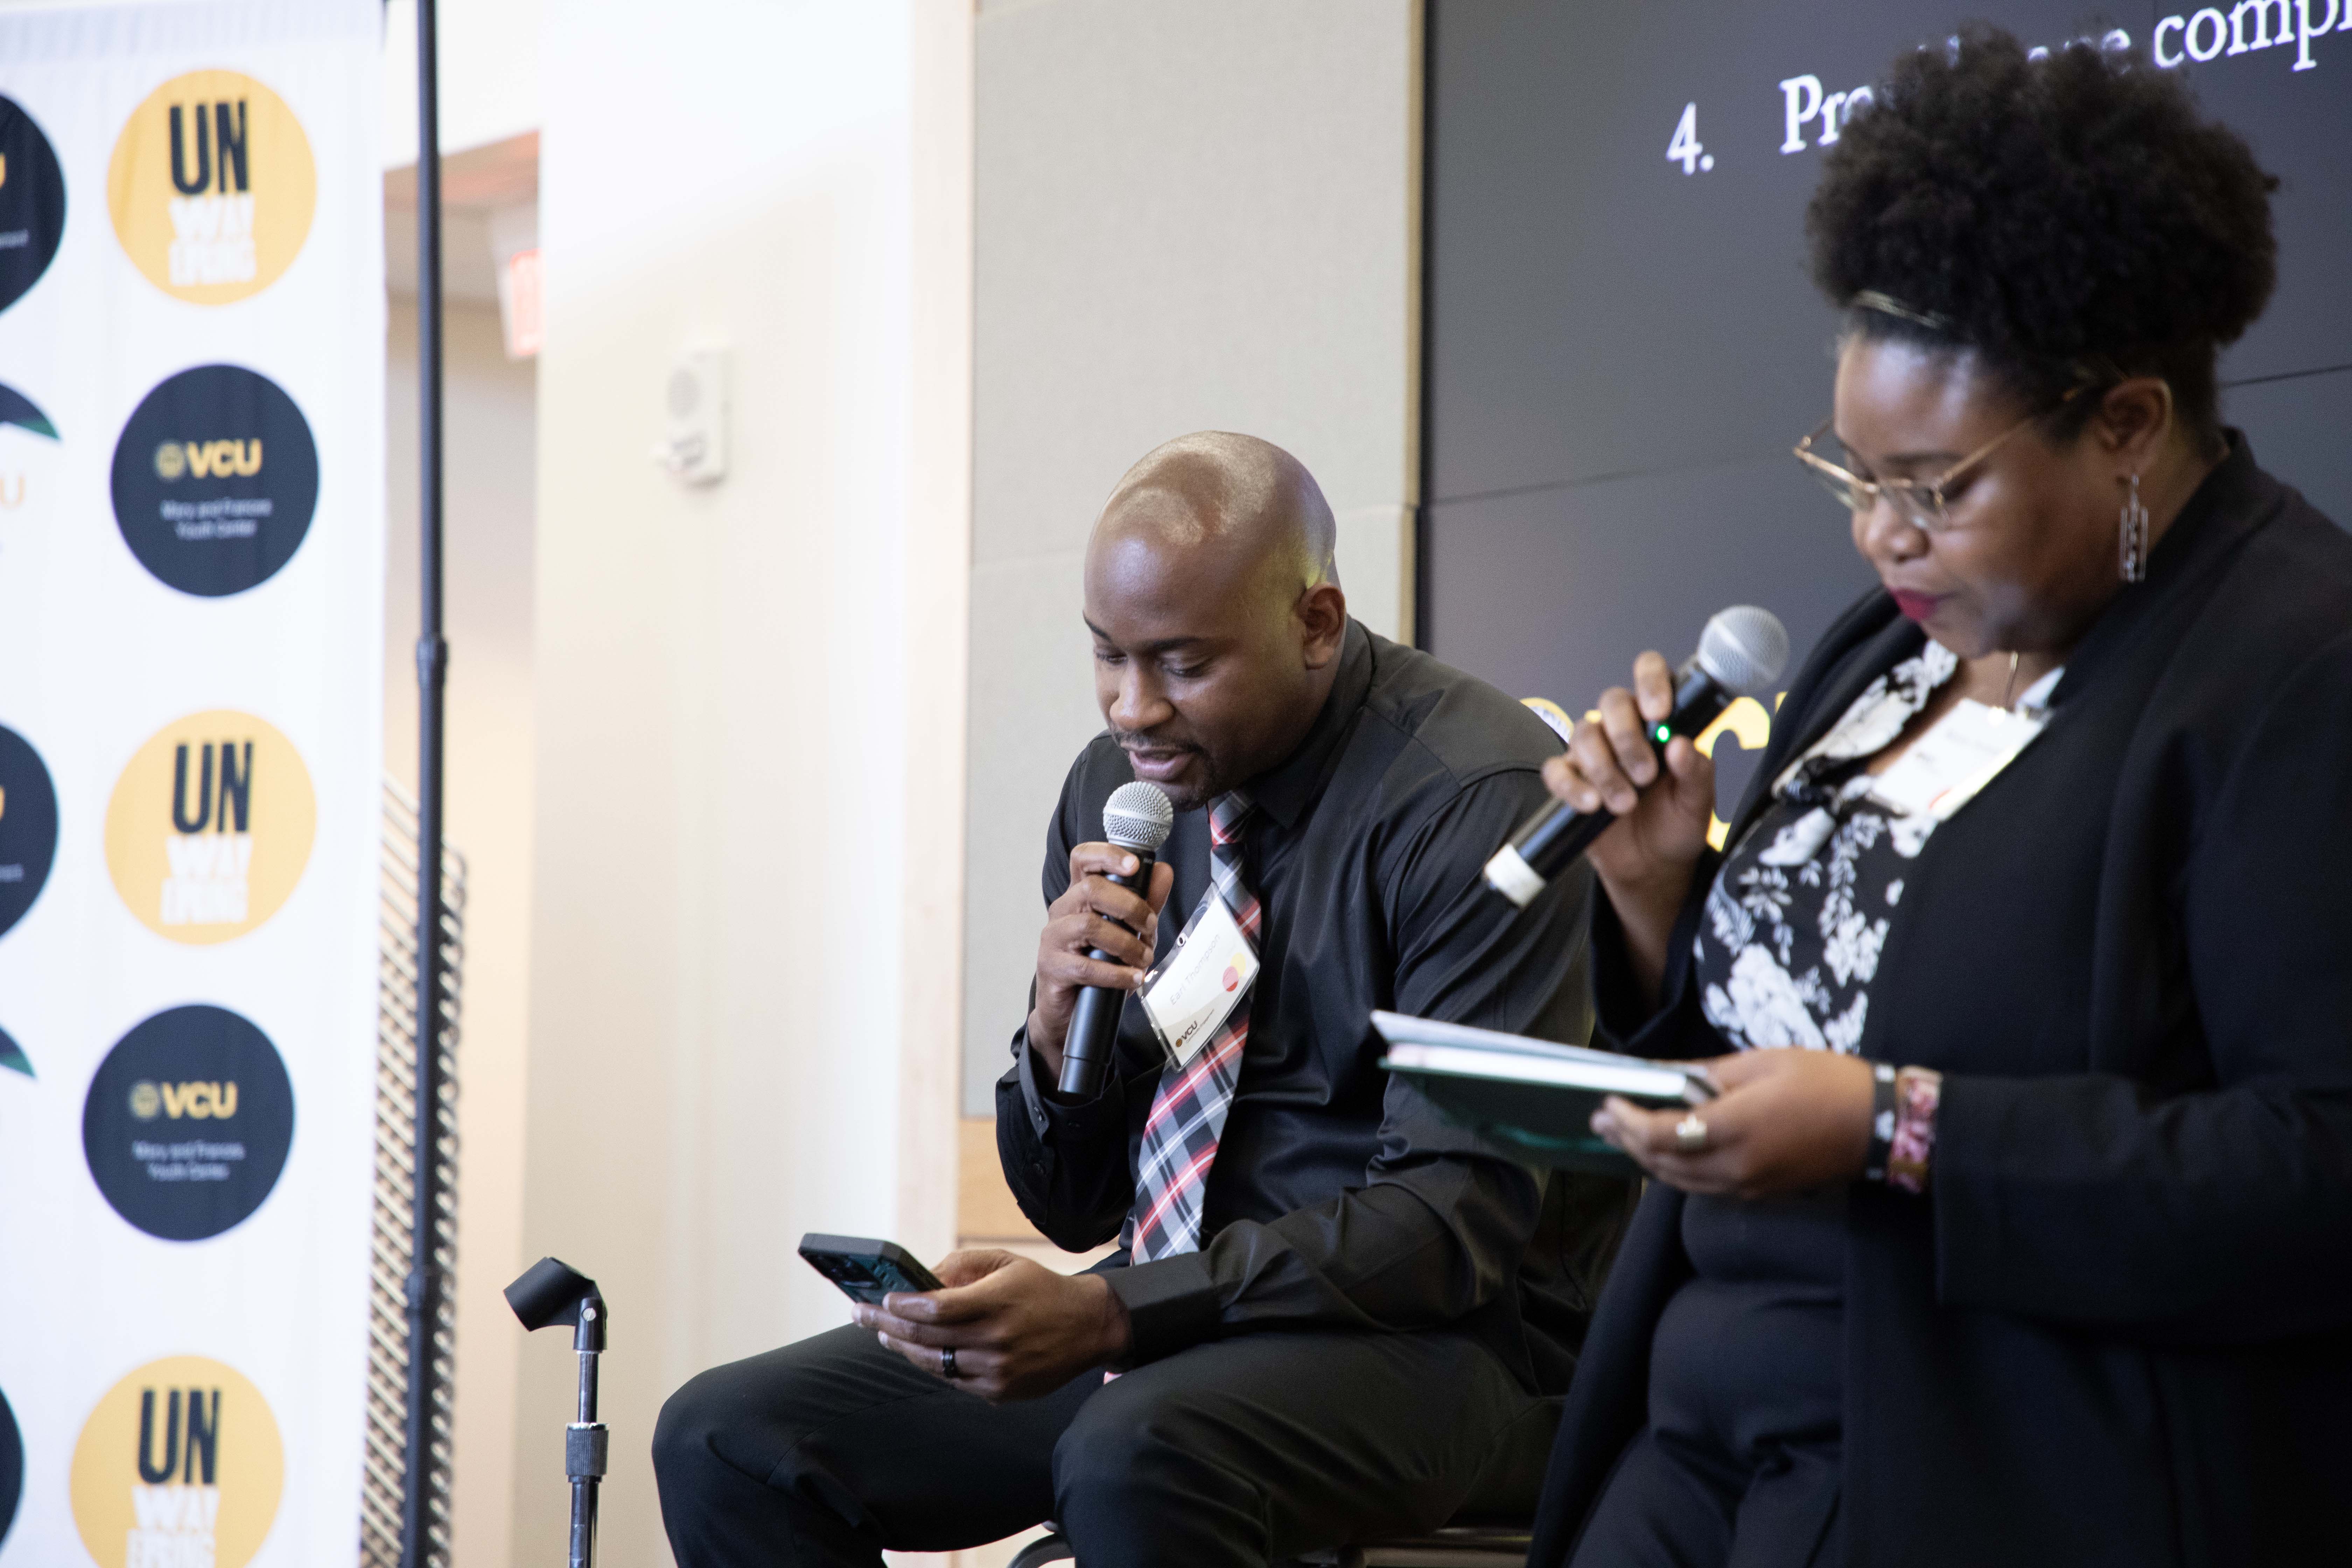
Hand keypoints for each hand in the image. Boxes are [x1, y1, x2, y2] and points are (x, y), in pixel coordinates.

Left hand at [852, 1250, 1132, 1402]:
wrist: (1087, 1327)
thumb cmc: (1040, 1289)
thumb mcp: (1005, 1262)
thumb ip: (961, 1265)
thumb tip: (920, 1279)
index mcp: (997, 1302)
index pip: (935, 1309)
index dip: (900, 1305)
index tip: (878, 1298)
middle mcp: (995, 1340)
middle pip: (925, 1338)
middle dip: (886, 1324)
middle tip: (861, 1314)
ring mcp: (996, 1371)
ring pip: (933, 1363)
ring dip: (902, 1347)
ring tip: (883, 1332)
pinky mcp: (999, 1392)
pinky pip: (953, 1379)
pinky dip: (932, 1364)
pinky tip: (917, 1350)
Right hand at [1027, 843, 1175, 1072]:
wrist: (1070, 1009)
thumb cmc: (1098, 964)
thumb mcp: (1129, 930)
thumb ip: (1145, 902)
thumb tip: (1163, 872)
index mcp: (1079, 895)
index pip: (1083, 859)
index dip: (1107, 855)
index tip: (1134, 866)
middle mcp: (1063, 911)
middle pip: (1091, 889)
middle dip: (1130, 906)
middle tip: (1149, 927)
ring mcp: (1054, 938)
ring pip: (1090, 926)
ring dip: (1127, 944)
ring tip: (1143, 959)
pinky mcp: (1052, 967)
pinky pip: (1087, 967)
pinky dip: (1117, 974)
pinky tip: (1133, 978)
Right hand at [1539, 651, 1715, 1001]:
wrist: (1654, 867)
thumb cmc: (1678, 824)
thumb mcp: (1698, 801)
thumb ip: (1694, 771)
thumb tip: (1679, 744)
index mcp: (1660, 721)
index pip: (1650, 674)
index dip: (1650, 681)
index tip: (1659, 711)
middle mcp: (1624, 729)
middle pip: (1611, 701)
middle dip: (1626, 738)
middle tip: (1645, 775)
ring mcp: (1594, 753)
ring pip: (1583, 734)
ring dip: (1604, 769)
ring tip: (1624, 804)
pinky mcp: (1570, 781)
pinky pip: (1556, 770)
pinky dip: (1570, 785)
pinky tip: (1591, 805)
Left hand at [1591, 1048, 1873, 1199]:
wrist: (1880, 1125)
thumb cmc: (1825, 1082)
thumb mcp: (1761, 1063)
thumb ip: (1704, 1074)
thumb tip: (1658, 1072)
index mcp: (1734, 1128)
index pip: (1659, 1134)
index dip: (1627, 1119)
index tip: (1608, 1100)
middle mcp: (1736, 1166)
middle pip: (1661, 1162)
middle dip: (1625, 1139)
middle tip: (1600, 1117)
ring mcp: (1748, 1185)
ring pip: (1679, 1180)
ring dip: (1645, 1158)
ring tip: (1621, 1133)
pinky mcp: (1760, 1192)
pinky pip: (1703, 1187)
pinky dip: (1675, 1170)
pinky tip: (1664, 1151)